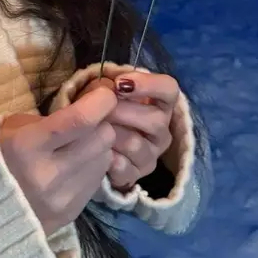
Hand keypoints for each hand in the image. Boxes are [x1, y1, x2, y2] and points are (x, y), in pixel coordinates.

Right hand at [0, 84, 117, 235]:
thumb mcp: (15, 127)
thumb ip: (52, 119)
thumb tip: (91, 104)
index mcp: (27, 145)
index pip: (80, 119)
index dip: (101, 101)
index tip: (104, 93)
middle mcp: (48, 174)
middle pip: (101, 137)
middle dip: (101, 122)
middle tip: (89, 120)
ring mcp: (62, 197)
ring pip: (105, 157)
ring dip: (98, 146)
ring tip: (79, 145)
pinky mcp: (73, 212)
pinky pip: (99, 179)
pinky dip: (93, 166)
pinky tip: (75, 165)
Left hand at [74, 70, 178, 192]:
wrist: (89, 142)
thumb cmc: (102, 108)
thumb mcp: (103, 89)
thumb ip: (107, 82)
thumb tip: (109, 83)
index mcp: (160, 104)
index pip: (169, 89)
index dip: (148, 85)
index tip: (119, 84)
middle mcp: (162, 131)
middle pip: (155, 120)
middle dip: (121, 111)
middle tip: (98, 108)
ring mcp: (151, 155)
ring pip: (136, 144)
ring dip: (111, 134)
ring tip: (94, 128)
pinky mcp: (135, 175)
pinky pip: (124, 168)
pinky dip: (107, 158)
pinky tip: (96, 150)